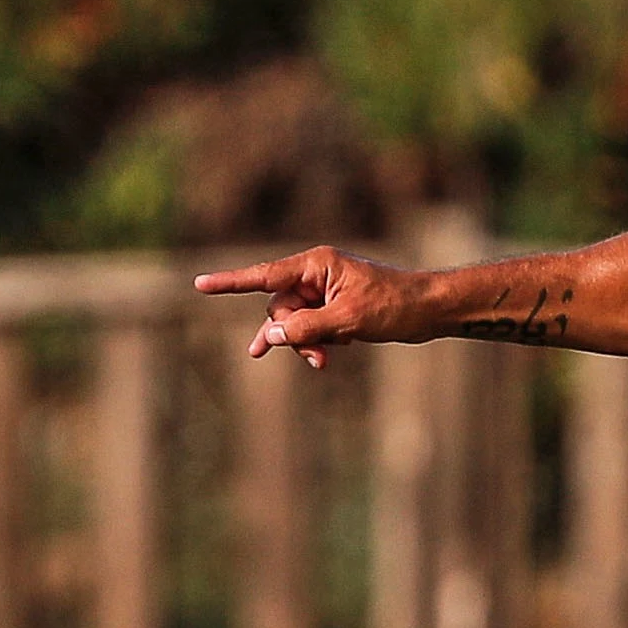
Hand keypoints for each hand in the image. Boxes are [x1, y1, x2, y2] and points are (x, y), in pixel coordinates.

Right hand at [192, 246, 421, 368]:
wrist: (427, 311)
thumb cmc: (393, 306)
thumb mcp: (347, 321)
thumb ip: (306, 328)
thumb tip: (272, 335)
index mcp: (315, 265)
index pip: (264, 276)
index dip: (229, 283)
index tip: (199, 285)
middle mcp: (315, 274)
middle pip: (279, 307)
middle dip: (290, 334)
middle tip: (315, 357)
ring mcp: (323, 291)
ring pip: (293, 322)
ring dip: (304, 344)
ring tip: (324, 362)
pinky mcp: (333, 307)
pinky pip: (308, 328)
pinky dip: (315, 343)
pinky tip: (333, 353)